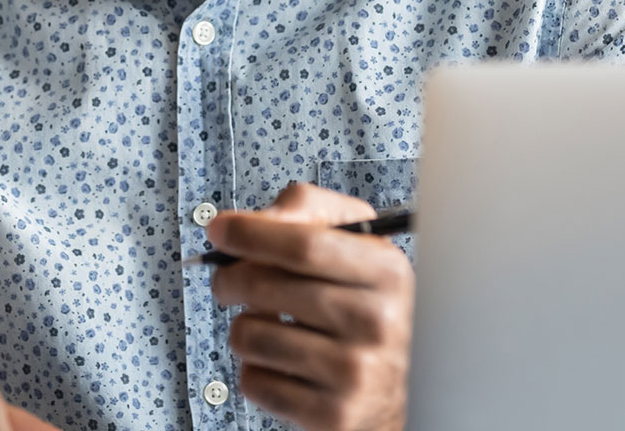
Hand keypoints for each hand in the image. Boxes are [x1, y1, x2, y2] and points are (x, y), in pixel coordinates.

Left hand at [206, 183, 413, 430]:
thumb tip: (252, 222)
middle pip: (266, 286)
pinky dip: (255, 370)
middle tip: (226, 281)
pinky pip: (255, 382)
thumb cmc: (366, 309)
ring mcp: (355, 373)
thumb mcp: (357, 248)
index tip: (219, 229)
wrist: (404, 390)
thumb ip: (308, 214)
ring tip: (269, 327)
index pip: (304, 244)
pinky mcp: (332, 415)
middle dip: (229, 278)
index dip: (251, 233)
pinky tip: (281, 364)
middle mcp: (376, 322)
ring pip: (250, 335)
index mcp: (387, 272)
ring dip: (244, 328)